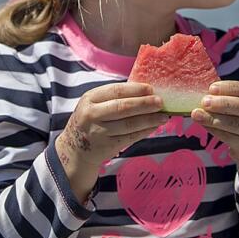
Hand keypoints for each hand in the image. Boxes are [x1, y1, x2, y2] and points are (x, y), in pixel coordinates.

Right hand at [55, 83, 166, 201]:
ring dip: (149, 119)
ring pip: (129, 124)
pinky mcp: (106, 147)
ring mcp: (98, 132)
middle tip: (161, 102)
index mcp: (89, 98)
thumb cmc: (91, 120)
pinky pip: (130, 137)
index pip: (116, 91)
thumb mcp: (94, 104)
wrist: (75, 148)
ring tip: (163, 116)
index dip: (135, 89)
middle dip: (145, 104)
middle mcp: (91, 115)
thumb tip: (146, 91)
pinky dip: (145, 131)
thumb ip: (114, 97)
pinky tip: (154, 126)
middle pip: (123, 108)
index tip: (151, 88)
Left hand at [191, 81, 238, 198]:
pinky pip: (229, 137)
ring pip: (235, 124)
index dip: (229, 88)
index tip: (211, 88)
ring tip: (197, 114)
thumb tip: (206, 93)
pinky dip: (214, 130)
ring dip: (213, 118)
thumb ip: (232, 98)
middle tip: (204, 102)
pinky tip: (204, 124)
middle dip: (222, 104)